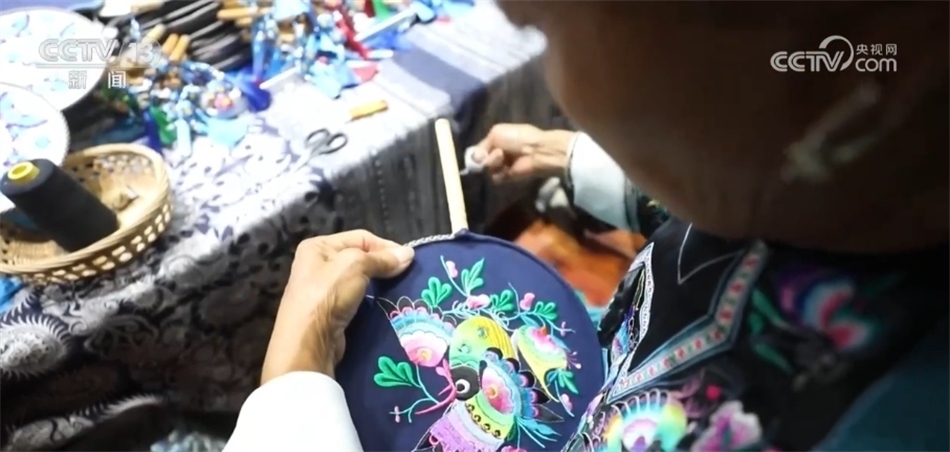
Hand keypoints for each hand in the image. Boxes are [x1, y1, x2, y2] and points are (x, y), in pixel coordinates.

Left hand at [261, 230, 414, 383]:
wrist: (309, 340)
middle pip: (360, 258)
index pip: (360, 238)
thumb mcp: (356, 266)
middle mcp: (318, 265)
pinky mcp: (331, 312)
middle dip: (383, 265)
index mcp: (319, 247)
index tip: (408, 260)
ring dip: (379, 284)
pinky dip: (371, 301)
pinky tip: (385, 304)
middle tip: (406, 274)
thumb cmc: (328, 293)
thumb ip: (382, 259)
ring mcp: (323, 290)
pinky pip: (357, 300)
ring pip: (360, 281)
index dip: (385, 246)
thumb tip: (408, 254)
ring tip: (400, 289)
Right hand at [472, 124, 575, 182]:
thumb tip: (475, 159)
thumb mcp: (496, 133)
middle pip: (482, 160)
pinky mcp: (508, 177)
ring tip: (502, 158)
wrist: (535, 150)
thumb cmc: (517, 137)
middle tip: (497, 153)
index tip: (479, 153)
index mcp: (496, 139)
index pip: (480, 149)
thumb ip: (482, 145)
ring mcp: (503, 165)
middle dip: (486, 157)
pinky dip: (498, 173)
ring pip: (488, 169)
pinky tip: (505, 168)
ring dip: (493, 163)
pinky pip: (495, 178)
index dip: (477, 152)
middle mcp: (498, 152)